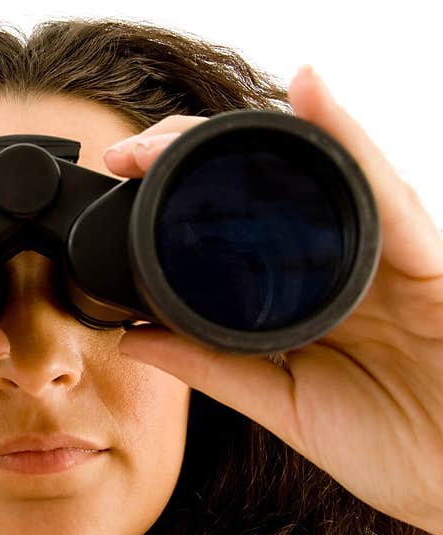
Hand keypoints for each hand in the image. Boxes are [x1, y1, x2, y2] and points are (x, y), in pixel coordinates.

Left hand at [107, 66, 442, 534]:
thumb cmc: (386, 442)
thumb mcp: (282, 402)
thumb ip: (213, 365)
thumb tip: (135, 335)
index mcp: (306, 288)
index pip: (239, 220)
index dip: (178, 193)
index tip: (122, 180)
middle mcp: (344, 257)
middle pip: (271, 180)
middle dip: (196, 154)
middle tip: (132, 152)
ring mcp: (385, 251)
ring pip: (320, 168)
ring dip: (249, 135)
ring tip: (182, 127)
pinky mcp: (428, 258)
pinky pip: (386, 191)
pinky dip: (349, 139)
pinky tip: (310, 91)